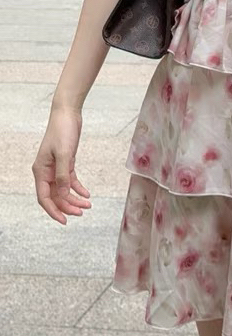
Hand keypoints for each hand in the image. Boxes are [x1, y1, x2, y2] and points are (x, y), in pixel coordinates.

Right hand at [32, 106, 91, 224]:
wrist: (68, 114)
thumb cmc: (63, 131)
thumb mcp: (64, 154)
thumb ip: (63, 176)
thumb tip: (62, 195)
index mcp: (40, 171)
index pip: (44, 198)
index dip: (54, 211)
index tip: (65, 221)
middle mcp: (46, 172)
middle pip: (55, 196)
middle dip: (67, 206)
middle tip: (82, 213)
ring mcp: (56, 168)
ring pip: (63, 190)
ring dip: (74, 199)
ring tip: (88, 205)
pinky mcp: (66, 163)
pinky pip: (70, 181)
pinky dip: (78, 188)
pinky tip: (86, 194)